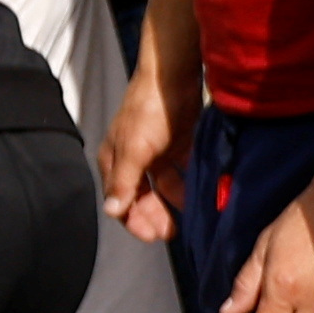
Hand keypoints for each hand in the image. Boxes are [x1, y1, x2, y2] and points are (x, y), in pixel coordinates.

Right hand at [99, 59, 193, 243]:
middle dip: (156, 216)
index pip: (120, 202)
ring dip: (175, 203)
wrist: (174, 77)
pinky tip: (201, 195)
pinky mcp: (177, 146)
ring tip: (191, 215)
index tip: (154, 236)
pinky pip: (182, 173)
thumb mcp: (135, 149)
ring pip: (164, 188)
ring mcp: (156, 154)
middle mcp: (133, 161)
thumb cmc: (148, 110)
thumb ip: (125, 182)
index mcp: (115, 162)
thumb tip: (111, 211)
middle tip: (174, 231)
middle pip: (143, 198)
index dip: (134, 221)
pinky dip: (190, 185)